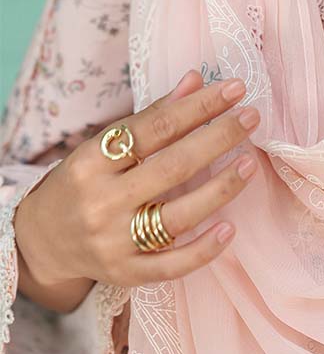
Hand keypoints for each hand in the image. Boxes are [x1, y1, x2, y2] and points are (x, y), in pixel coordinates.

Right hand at [14, 70, 259, 303]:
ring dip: (220, 188)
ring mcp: (114, 241)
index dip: (198, 106)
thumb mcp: (104, 145)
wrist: (41, 241)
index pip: (155, 128)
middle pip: (172, 166)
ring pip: (177, 216)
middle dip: (217, 138)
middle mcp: (102, 201)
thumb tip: (198, 80)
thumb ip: (153, 115)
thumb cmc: (83, 182)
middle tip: (252, 117)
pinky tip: (230, 227)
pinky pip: (171, 265)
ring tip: (249, 163)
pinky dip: (202, 249)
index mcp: (93, 160)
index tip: (234, 89)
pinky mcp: (126, 273)